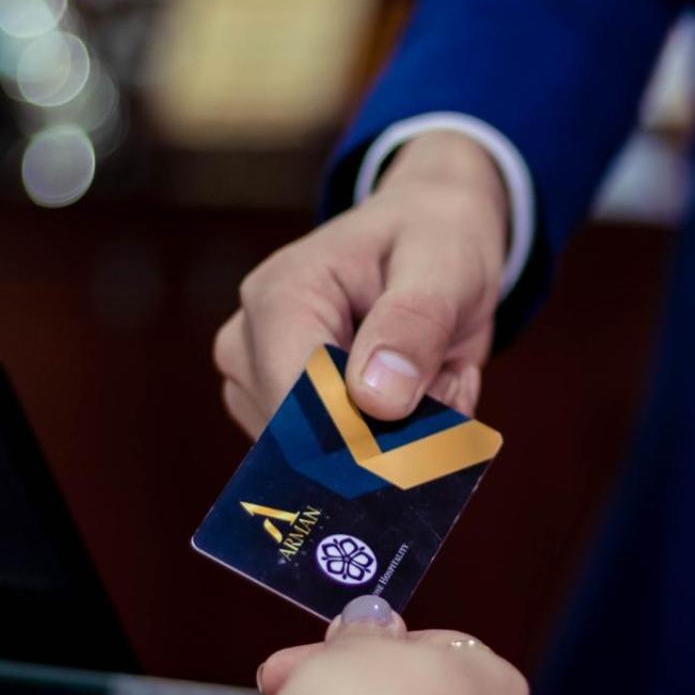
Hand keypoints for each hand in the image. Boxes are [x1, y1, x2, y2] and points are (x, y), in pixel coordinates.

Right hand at [213, 132, 508, 433]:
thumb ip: (415, 324)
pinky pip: (341, 462)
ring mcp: (255, 384)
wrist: (426, 233)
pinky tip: (415, 391)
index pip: (301, 403)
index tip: (433, 429)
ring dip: (404, 437)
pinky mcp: (274, 413)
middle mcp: (248, 345)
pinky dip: (396, 441)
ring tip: (431, 372)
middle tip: (445, 374)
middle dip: (396, 432)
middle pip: (314, 441)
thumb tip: (376, 400)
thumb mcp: (444, 265)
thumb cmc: (432, 239)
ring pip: (332, 461)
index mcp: (279, 297)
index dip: (365, 436)